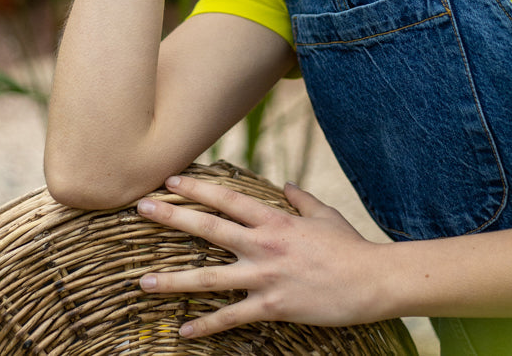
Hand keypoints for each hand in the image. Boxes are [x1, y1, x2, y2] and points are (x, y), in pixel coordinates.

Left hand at [137, 174, 387, 337]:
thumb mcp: (323, 214)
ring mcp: (264, 276)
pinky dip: (206, 326)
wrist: (370, 280)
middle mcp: (263, 244)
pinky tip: (184, 332)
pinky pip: (231, 318)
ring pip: (209, 277)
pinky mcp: (271, 306)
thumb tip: (285, 186)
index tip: (171, 180)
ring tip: (143, 282)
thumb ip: (300, 199)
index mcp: (274, 219)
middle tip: (141, 208)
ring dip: (174, 281)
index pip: (227, 199)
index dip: (197, 188)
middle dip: (172, 217)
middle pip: (208, 228)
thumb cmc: (348, 245)